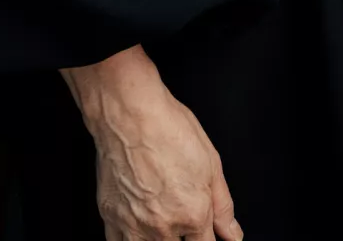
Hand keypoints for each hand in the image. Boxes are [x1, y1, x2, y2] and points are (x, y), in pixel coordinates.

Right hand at [62, 44, 242, 240]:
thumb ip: (223, 206)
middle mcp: (163, 226)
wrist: (128, 113)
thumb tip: (232, 233)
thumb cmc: (167, 128)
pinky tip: (138, 224)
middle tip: (180, 209)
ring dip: (158, 238)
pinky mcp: (110, 219)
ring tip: (160, 215)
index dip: (209, 240)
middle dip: (184, 235)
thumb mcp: (210, 162)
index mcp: (192, 214)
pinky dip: (132, 238)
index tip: (206, 233)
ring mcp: (134, 226)